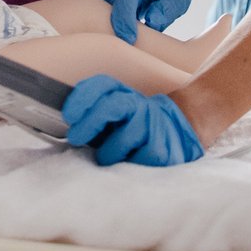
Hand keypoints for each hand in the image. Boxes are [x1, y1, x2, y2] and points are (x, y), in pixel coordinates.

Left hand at [62, 76, 203, 166]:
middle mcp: (139, 105)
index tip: (68, 114)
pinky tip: (127, 164)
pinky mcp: (161, 151)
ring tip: (104, 158)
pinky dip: (125, 165)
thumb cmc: (139, 126)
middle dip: (89, 122)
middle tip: (74, 137)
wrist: (182, 133)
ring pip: (121, 139)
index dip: (84, 96)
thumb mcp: (120, 114)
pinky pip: (135, 161)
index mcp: (125, 94)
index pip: (104, 85)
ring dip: (106, 152)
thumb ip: (98, 114)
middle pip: (112, 106)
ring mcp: (152, 127)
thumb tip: (67, 125)